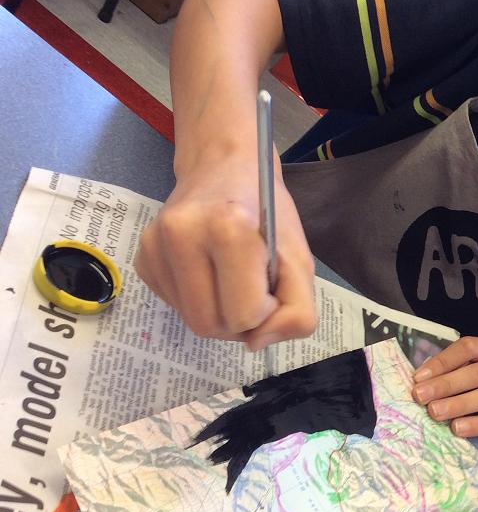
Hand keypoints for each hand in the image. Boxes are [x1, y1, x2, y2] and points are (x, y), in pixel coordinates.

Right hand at [134, 153, 316, 349]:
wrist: (223, 167)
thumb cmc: (267, 212)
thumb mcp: (300, 259)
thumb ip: (297, 311)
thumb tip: (255, 344)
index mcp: (229, 230)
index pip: (245, 315)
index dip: (265, 310)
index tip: (269, 282)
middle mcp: (182, 234)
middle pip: (211, 326)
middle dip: (239, 319)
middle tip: (251, 287)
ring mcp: (154, 245)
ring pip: (190, 321)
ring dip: (218, 311)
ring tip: (230, 277)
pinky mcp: (141, 257)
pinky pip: (173, 306)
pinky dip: (196, 300)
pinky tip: (207, 271)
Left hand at [412, 337, 477, 437]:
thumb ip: (460, 374)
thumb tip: (422, 384)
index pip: (468, 347)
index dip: (443, 361)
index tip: (418, 377)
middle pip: (477, 372)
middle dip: (445, 385)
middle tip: (420, 396)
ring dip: (459, 404)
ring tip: (435, 413)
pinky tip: (459, 429)